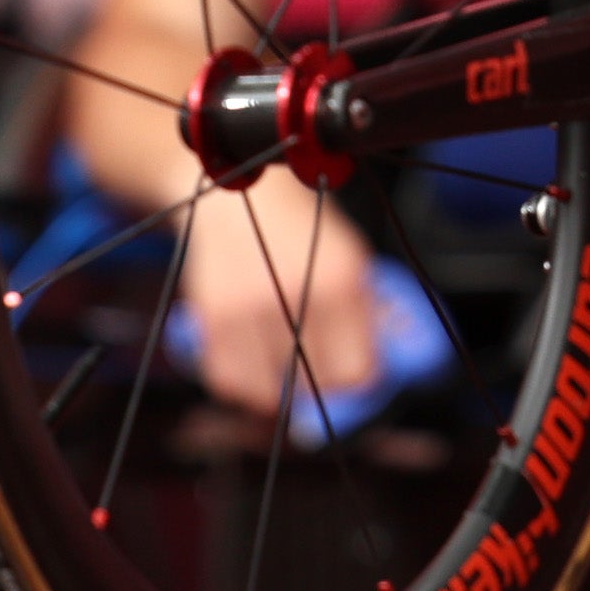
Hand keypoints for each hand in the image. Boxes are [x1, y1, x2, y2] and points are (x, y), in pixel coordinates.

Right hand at [182, 185, 379, 419]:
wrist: (248, 198)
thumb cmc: (307, 232)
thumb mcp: (352, 260)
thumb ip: (370, 315)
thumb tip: (377, 372)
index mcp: (342, 279)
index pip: (357, 371)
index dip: (357, 377)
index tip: (351, 369)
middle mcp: (296, 293)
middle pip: (315, 384)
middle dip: (319, 381)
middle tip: (315, 365)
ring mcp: (249, 307)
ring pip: (268, 392)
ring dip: (276, 387)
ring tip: (281, 361)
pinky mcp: (212, 315)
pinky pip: (228, 380)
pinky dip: (240, 381)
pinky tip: (252, 359)